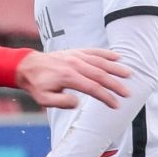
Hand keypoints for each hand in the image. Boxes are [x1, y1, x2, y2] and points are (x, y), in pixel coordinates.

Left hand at [16, 48, 131, 109]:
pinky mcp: (76, 52)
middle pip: (100, 74)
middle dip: (116, 85)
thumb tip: (78, 103)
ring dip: (116, 68)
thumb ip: (61, 102)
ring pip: (100, 61)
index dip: (106, 97)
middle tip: (128, 93)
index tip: (116, 105)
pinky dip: (106, 54)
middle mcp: (75, 64)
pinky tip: (118, 57)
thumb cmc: (37, 85)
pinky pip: (94, 51)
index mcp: (68, 77)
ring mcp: (76, 56)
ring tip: (129, 74)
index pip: (92, 88)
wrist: (28, 66)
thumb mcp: (44, 100)